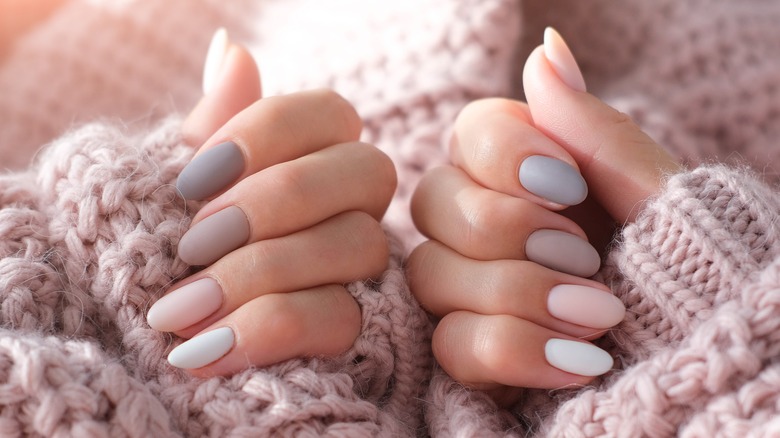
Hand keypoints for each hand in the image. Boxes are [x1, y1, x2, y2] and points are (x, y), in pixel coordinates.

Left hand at [146, 29, 395, 376]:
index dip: (266, 136)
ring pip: (359, 244)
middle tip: (192, 242)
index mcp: (314, 155)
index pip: (331, 113)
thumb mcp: (176, 184)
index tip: (191, 181)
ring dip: (259, 273)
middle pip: (367, 171)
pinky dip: (265, 330)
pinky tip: (199, 350)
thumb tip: (231, 46)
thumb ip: (213, 123)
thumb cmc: (163, 245)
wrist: (146, 331)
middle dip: (275, 202)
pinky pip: (338, 318)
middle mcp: (353, 203)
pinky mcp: (355, 330)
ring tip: (177, 310)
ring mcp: (361, 266)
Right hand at [408, 28, 679, 401]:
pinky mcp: (477, 355)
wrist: (710, 363)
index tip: (568, 184)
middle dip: (506, 229)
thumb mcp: (655, 193)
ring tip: (600, 316)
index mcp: (534, 178)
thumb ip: (590, 125)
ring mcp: (478, 292)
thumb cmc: (694, 270)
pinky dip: (514, 350)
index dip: (501, 154)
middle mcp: (494, 228)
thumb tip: (546, 46)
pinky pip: (449, 344)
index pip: (466, 134)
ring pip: (431, 274)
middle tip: (584, 256)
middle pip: (431, 203)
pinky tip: (577, 361)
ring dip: (519, 293)